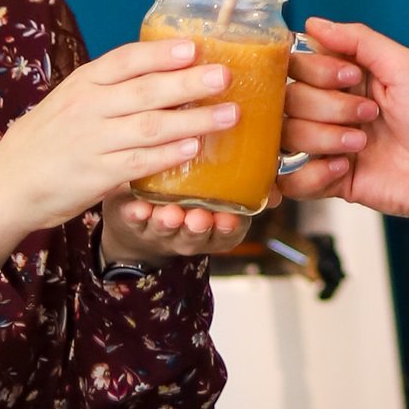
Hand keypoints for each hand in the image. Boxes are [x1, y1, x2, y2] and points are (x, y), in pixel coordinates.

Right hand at [0, 38, 236, 264]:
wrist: (8, 184)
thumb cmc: (46, 140)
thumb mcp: (69, 100)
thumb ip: (109, 88)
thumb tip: (162, 69)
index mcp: (83, 83)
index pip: (125, 60)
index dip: (161, 53)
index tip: (194, 46)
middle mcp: (88, 108)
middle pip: (145, 90)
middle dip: (189, 82)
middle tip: (226, 76)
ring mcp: (92, 142)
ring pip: (150, 126)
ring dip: (193, 119)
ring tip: (229, 114)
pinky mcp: (96, 175)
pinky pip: (139, 163)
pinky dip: (168, 155)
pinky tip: (194, 149)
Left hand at [99, 193, 250, 266]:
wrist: (142, 212)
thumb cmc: (188, 194)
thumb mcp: (219, 192)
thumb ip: (244, 184)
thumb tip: (276, 172)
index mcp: (213, 227)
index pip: (227, 233)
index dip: (229, 229)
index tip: (230, 219)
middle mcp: (188, 234)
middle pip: (196, 237)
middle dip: (198, 229)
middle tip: (199, 218)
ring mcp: (159, 231)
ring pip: (165, 232)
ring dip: (167, 224)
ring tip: (168, 213)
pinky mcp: (132, 222)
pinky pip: (133, 222)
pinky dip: (135, 215)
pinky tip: (137, 207)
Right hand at [280, 16, 408, 221]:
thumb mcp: (406, 66)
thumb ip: (359, 40)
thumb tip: (313, 22)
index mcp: (347, 77)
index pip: (297, 64)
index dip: (316, 71)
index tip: (351, 79)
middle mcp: (332, 107)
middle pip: (288, 99)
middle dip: (328, 107)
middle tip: (369, 115)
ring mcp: (329, 144)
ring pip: (288, 135)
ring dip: (324, 138)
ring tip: (362, 143)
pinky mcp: (331, 181)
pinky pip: (292, 180)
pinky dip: (313, 174)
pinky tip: (344, 169)